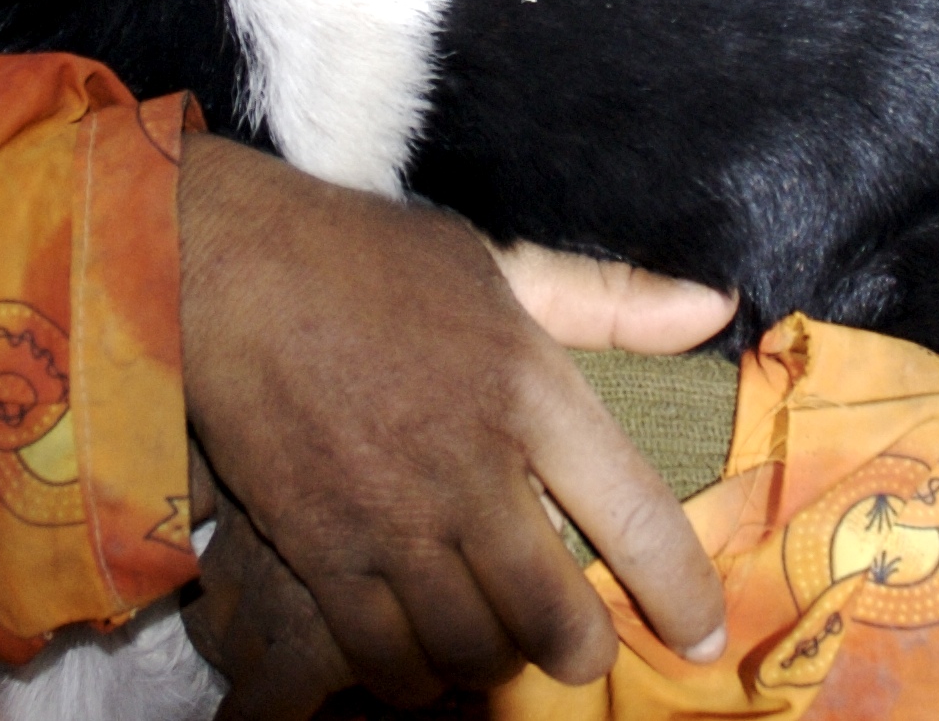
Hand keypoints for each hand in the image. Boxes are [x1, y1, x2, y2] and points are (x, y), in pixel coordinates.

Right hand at [178, 137, 726, 709]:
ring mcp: (390, 519)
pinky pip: (386, 661)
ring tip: (495, 636)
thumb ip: (610, 300)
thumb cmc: (369, 262)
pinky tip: (420, 648)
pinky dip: (414, 676)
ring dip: (495, 660)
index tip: (702, 632)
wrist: (227, 269)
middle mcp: (470, 466)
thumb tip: (712, 308)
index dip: (682, 591)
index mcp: (529, 388)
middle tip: (577, 643)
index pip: (636, 514)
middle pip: (553, 620)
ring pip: (472, 650)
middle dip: (580, 652)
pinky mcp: (320, 552)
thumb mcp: (500, 263)